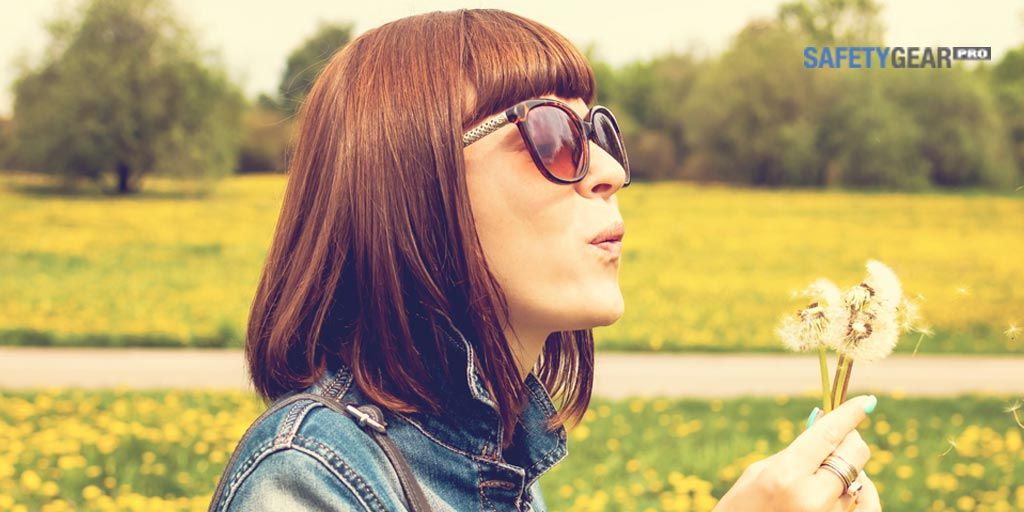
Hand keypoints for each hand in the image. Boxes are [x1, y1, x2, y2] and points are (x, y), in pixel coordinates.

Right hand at [713, 395, 879, 511]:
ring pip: (861, 479)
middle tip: (842, 437)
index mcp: (786, 475)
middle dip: (850, 440)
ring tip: (829, 472)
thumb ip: (796, 452)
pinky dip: (864, 492)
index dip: (849, 415)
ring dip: (849, 469)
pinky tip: (854, 486)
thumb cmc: (742, 507)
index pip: (828, 435)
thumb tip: (829, 428)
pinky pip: (868, 505)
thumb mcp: (760, 472)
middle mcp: (813, 497)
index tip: (867, 402)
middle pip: (853, 454)